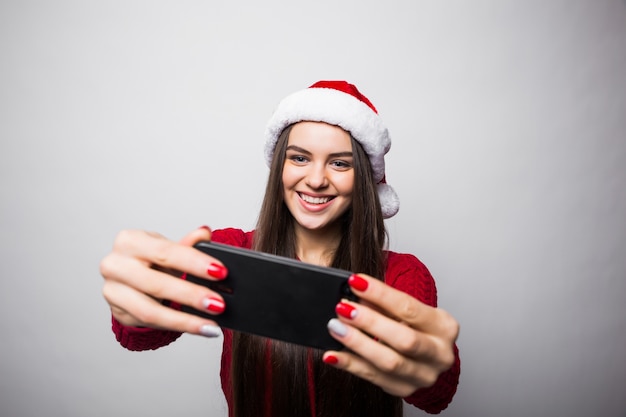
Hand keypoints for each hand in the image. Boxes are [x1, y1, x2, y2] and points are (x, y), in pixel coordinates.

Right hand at [100, 227, 227, 336]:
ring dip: (185, 320)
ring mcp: (113, 291)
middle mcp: (115, 264)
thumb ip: (188, 245)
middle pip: (156, 283)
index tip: (220, 272)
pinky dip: (178, 327)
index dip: (194, 263)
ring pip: (150, 310)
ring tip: (211, 324)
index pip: (166, 252)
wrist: (131, 280)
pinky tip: (200, 328)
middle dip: (191, 295)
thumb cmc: (152, 261)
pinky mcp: (119, 313)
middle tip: (218, 303)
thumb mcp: (170, 249)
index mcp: (130, 241)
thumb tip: (205, 233)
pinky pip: (150, 323)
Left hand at [323, 274, 458, 396]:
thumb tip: (353, 293)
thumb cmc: (415, 326)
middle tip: (343, 308)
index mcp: (444, 326)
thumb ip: (383, 303)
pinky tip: (332, 354)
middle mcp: (440, 354)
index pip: (409, 308)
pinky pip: (373, 377)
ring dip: (357, 344)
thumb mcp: (406, 311)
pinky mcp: (404, 389)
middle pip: (403, 339)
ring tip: (335, 327)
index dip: (380, 294)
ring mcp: (424, 376)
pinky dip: (350, 364)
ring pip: (389, 362)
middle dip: (370, 322)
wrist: (427, 355)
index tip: (355, 282)